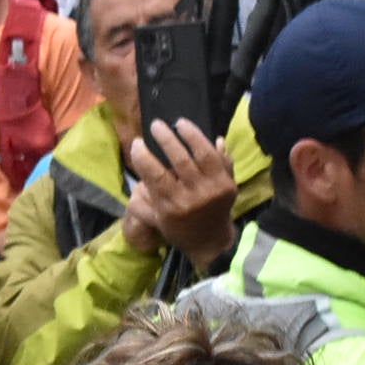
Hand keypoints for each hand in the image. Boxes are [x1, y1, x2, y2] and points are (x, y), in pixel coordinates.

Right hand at [122, 121, 238, 265]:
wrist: (212, 242)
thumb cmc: (179, 229)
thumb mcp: (155, 220)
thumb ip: (141, 204)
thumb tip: (135, 183)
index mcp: (172, 206)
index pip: (156, 175)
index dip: (145, 157)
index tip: (138, 143)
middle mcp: (193, 196)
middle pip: (180, 160)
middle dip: (166, 138)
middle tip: (156, 124)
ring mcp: (214, 189)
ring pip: (203, 154)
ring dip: (190, 134)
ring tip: (179, 122)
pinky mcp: (229, 184)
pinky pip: (222, 159)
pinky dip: (214, 146)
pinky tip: (206, 135)